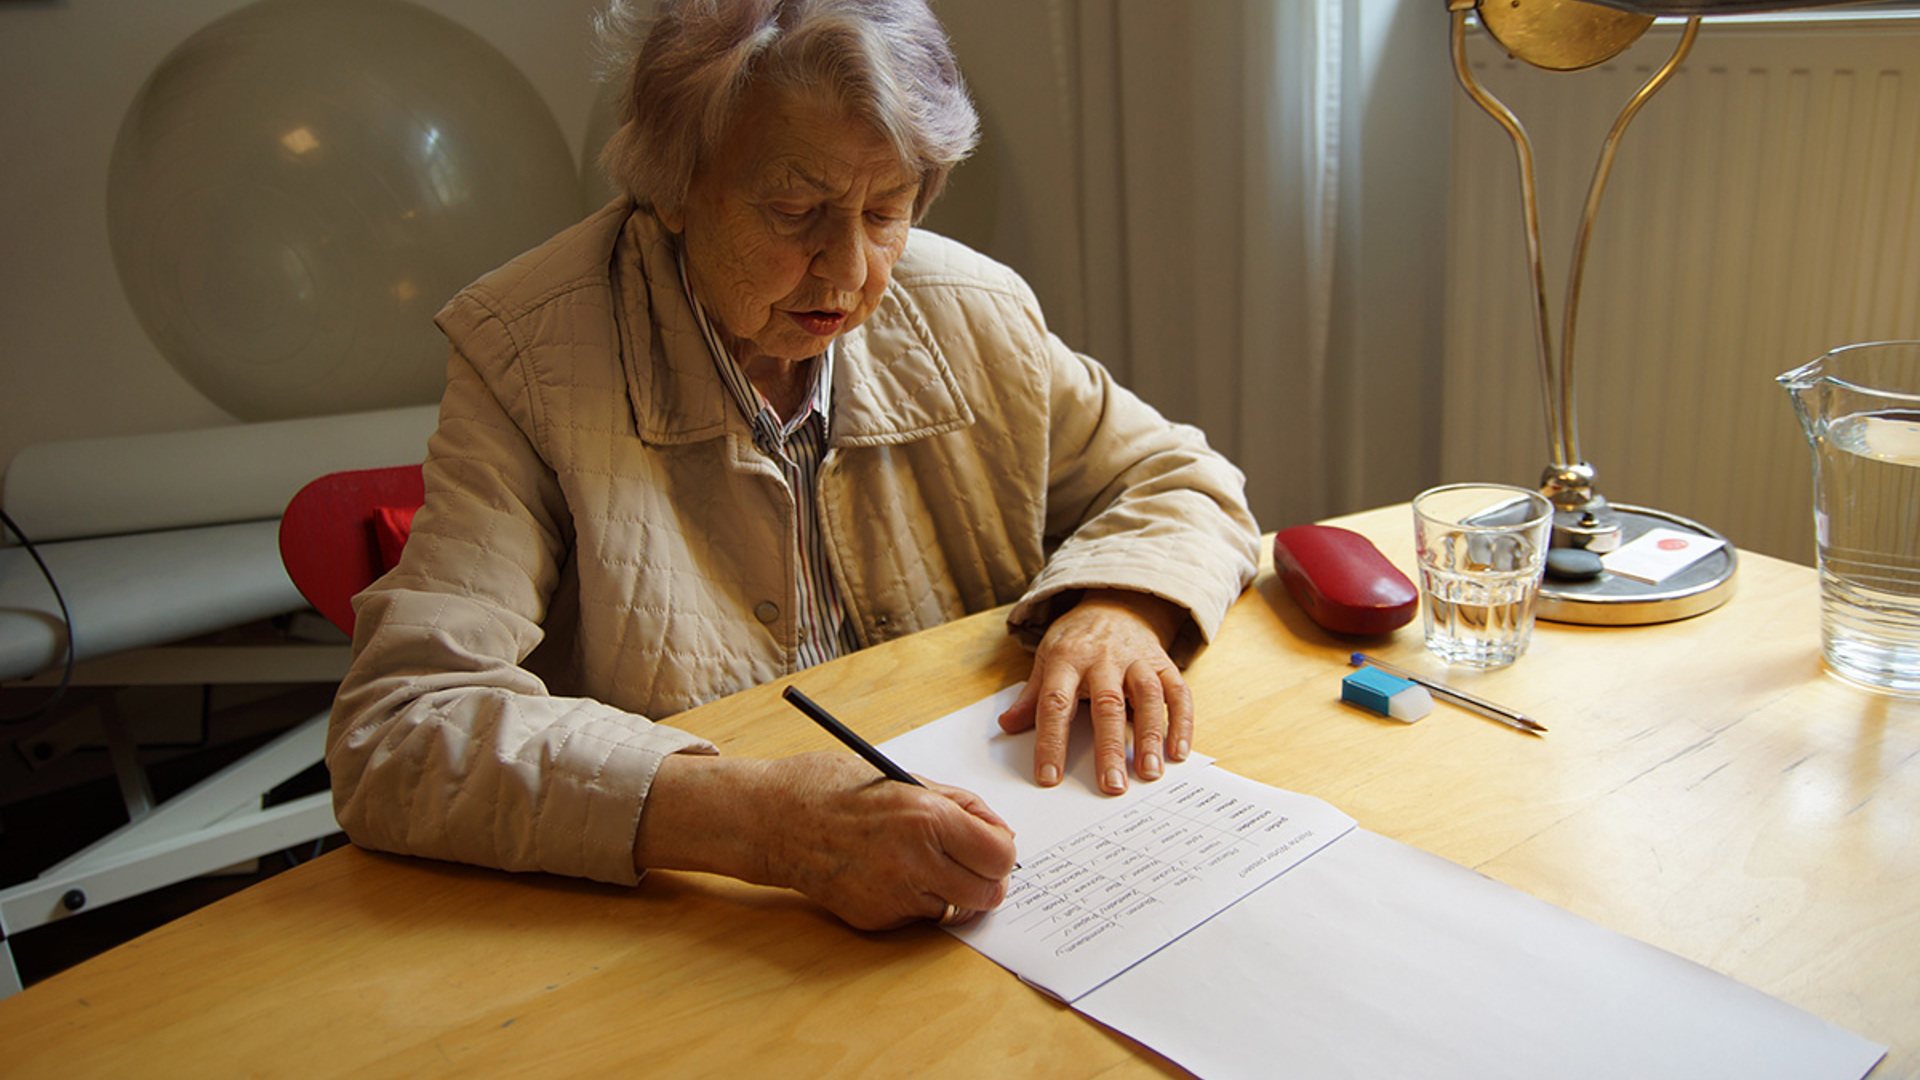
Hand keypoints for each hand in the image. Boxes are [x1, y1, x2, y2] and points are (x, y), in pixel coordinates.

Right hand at [636, 752, 1017, 930]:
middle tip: (970, 862)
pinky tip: (889, 873)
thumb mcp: (902, 779)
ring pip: (956, 908)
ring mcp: (894, 895)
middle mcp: (915, 861)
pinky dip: (916, 899)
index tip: (992, 844)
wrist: (773, 820)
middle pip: (989, 892)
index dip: (1002, 850)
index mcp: (927, 817)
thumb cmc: (834, 788)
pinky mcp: (874, 918)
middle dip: (986, 878)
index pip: (1001, 853)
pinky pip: (918, 915)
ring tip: (927, 864)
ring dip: (952, 891)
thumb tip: (995, 829)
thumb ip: (955, 804)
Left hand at [997, 589, 1191, 794]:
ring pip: (1148, 697)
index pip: (1055, 703)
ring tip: (1149, 773)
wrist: (1113, 603)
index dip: (1051, 741)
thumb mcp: (1047, 660)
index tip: (1049, 777)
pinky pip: (1178, 692)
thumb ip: (1032, 697)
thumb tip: (1007, 727)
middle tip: (1112, 786)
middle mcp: (1103, 659)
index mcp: (1067, 659)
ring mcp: (1137, 660)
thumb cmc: (1077, 640)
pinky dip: (1181, 721)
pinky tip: (1178, 750)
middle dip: (1110, 748)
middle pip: (1107, 705)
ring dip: (1150, 736)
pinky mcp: (1163, 663)